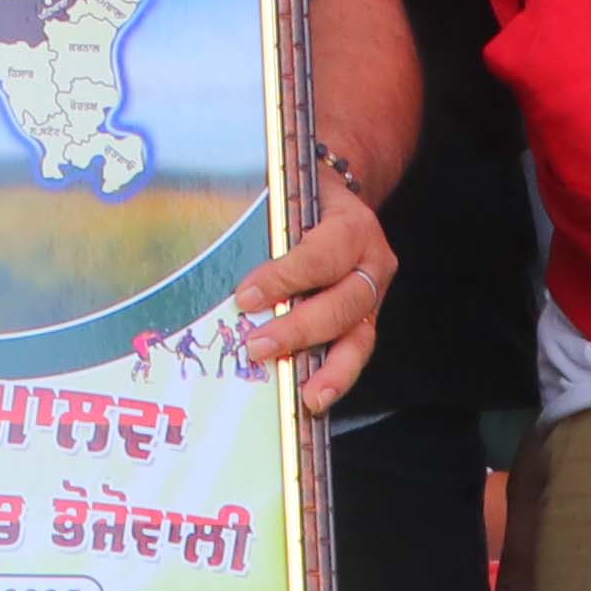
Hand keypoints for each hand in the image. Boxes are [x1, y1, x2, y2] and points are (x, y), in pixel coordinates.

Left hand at [236, 183, 394, 414]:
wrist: (338, 192)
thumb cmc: (304, 193)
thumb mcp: (288, 193)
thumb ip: (267, 221)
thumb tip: (216, 248)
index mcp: (352, 225)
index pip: (320, 256)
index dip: (284, 278)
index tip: (245, 297)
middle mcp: (372, 263)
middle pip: (343, 304)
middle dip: (299, 330)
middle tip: (257, 347)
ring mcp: (374, 295)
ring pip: (360, 337)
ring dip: (331, 370)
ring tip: (307, 397)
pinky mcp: (367, 319)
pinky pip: (356, 351)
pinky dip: (334, 376)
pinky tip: (312, 397)